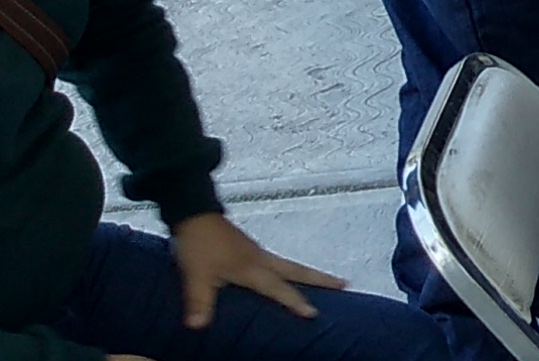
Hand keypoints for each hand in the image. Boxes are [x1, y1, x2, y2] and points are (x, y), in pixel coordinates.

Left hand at [169, 212, 335, 327]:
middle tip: (345, 283)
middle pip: (297, 269)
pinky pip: (275, 262)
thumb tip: (198, 327)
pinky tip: (282, 274)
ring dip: (306, 273)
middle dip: (320, 278)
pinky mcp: (247, 247)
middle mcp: (260, 258)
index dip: (295, 301)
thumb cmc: (199, 243)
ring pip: (288, 264)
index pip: (278, 287)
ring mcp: (255, 251)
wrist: (193, 211)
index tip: (314, 313)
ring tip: (322, 282)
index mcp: (252, 267)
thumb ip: (199, 301)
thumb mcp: (197, 275)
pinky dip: (287, 270)